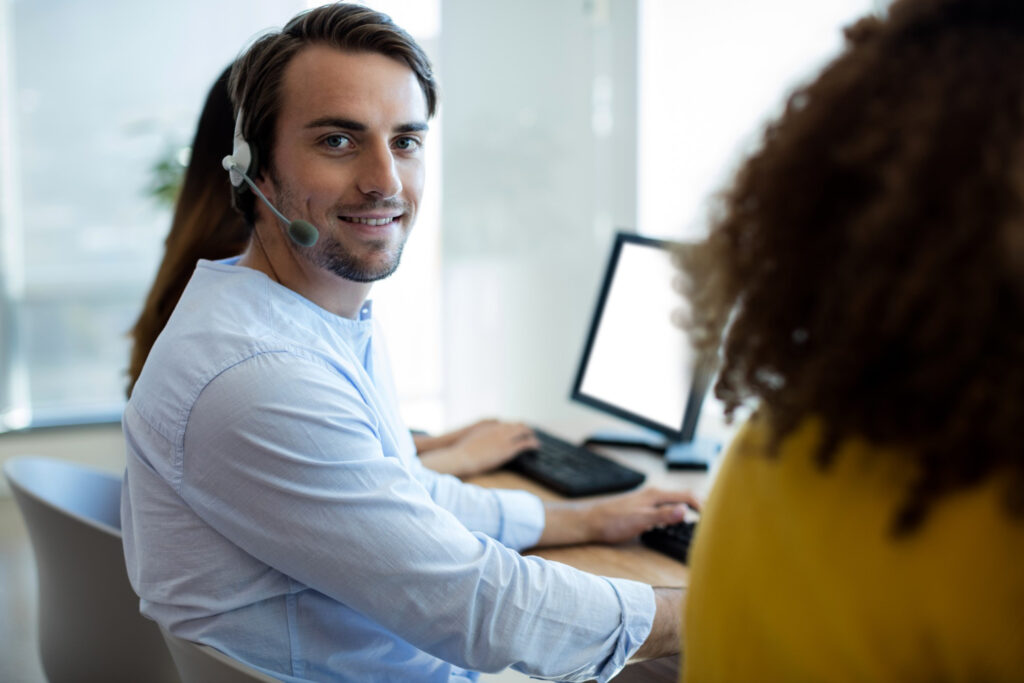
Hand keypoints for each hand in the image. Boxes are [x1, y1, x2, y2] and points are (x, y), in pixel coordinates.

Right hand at [418, 420, 538, 476]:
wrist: (462, 457)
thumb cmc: (462, 451)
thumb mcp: (469, 439)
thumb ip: (478, 436)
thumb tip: (479, 440)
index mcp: (489, 425)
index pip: (506, 423)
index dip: (513, 427)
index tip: (518, 430)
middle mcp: (498, 428)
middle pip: (517, 425)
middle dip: (525, 429)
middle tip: (530, 434)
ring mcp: (504, 437)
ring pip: (523, 431)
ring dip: (531, 435)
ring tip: (536, 440)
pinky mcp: (508, 448)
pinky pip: (525, 443)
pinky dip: (533, 444)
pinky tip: (537, 447)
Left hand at [537, 487, 699, 547]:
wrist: (591, 522)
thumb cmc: (613, 521)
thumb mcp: (640, 520)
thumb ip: (663, 515)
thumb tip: (685, 510)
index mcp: (656, 495)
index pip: (687, 495)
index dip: (703, 506)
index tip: (714, 518)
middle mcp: (654, 494)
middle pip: (683, 497)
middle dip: (699, 506)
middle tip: (713, 520)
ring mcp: (648, 500)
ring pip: (675, 503)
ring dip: (688, 510)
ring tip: (700, 523)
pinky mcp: (643, 508)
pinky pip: (666, 508)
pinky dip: (676, 515)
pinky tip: (676, 525)